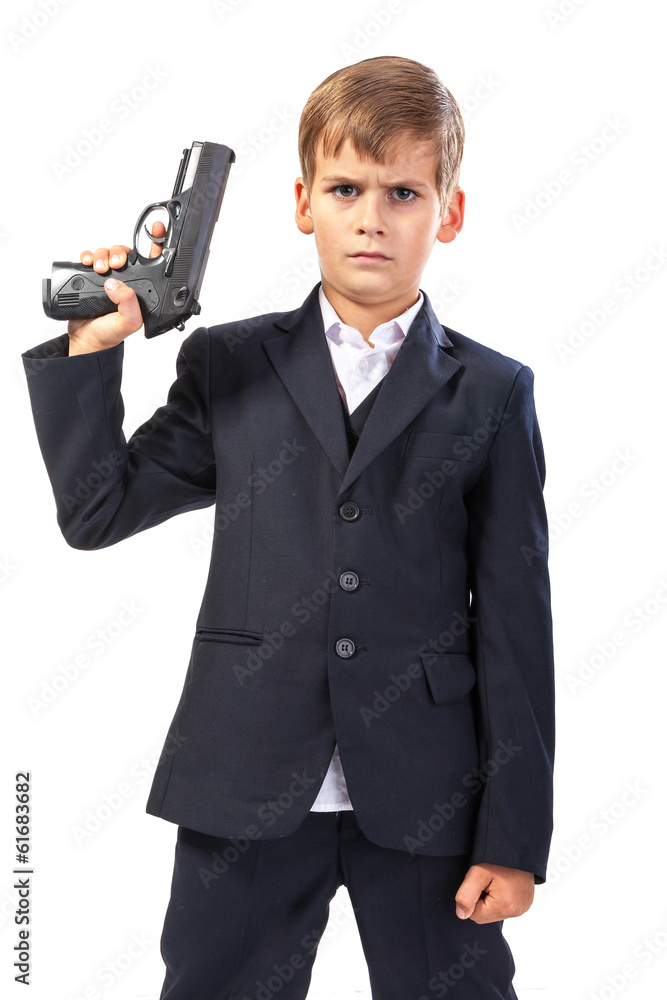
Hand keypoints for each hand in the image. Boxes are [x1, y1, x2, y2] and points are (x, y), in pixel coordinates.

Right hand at [67, 220, 165, 354]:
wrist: (86, 339)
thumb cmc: (110, 334)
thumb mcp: (128, 323)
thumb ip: (129, 305)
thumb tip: (117, 285)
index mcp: (140, 290)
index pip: (152, 264)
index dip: (156, 245)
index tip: (157, 231)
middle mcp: (126, 282)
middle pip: (126, 254)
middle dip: (120, 253)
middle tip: (115, 264)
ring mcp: (108, 278)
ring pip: (107, 253)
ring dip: (102, 254)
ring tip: (98, 268)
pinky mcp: (90, 277)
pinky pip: (89, 258)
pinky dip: (87, 255)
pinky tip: (86, 262)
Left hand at [454, 863, 533, 923]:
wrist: (518, 846)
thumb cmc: (497, 858)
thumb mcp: (477, 872)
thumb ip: (466, 895)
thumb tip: (462, 915)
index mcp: (504, 906)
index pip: (475, 916)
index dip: (472, 899)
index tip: (480, 883)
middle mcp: (516, 911)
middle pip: (486, 917)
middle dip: (482, 901)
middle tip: (487, 882)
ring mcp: (522, 908)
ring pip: (495, 914)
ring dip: (491, 901)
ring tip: (495, 882)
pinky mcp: (525, 904)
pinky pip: (505, 909)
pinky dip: (500, 900)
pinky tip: (502, 885)